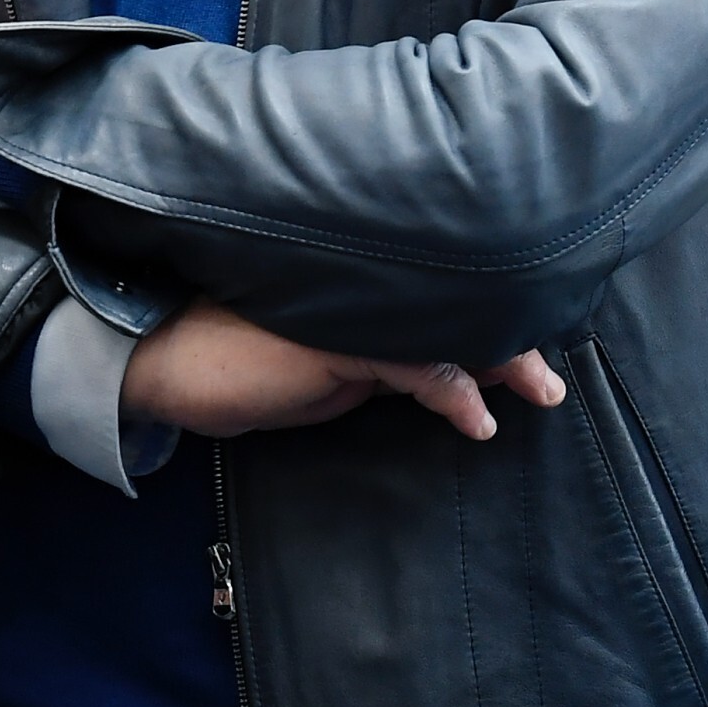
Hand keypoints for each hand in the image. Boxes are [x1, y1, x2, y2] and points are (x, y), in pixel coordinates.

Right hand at [120, 297, 567, 442]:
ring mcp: (340, 306)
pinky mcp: (328, 337)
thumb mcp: (321, 365)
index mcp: (350, 290)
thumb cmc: (233, 364)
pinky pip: (410, 362)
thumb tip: (438, 371)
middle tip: (549, 377)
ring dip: (498, 361)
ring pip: (440, 326)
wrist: (158, 364)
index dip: (485, 317)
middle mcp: (352, 288)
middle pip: (448, 303)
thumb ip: (374, 357)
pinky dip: (451, 390)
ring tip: (539, 390)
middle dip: (506, 336)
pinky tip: (474, 418)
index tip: (527, 346)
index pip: (433, 296)